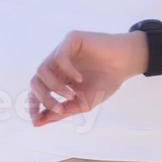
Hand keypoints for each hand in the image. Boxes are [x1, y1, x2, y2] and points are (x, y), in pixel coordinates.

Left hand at [27, 30, 145, 126]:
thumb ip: (63, 111)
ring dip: (54, 87)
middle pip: (35, 82)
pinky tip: (79, 79)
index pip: (37, 91)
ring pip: (41, 70)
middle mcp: (56, 65)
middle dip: (43, 99)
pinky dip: (67, 71)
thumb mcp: (84, 102)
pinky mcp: (70, 39)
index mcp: (58, 78)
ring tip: (71, 95)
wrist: (127, 64)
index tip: (36, 121)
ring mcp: (61, 51)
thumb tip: (38, 122)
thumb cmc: (107, 81)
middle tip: (59, 109)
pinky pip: (59, 57)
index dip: (34, 106)